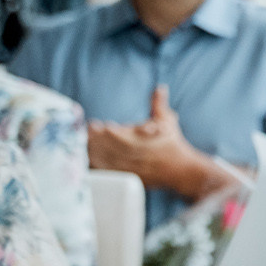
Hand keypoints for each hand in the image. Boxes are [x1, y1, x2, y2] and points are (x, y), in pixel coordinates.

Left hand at [87, 86, 236, 199]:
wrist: (181, 170)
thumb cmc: (172, 143)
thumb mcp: (168, 122)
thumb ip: (159, 105)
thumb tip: (159, 87)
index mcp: (146, 142)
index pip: (124, 137)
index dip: (108, 132)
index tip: (96, 125)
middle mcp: (138, 156)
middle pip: (113, 149)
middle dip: (96, 140)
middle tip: (84, 131)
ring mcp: (132, 168)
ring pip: (109, 161)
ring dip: (94, 151)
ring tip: (83, 141)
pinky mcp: (128, 177)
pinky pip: (110, 172)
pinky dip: (98, 166)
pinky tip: (87, 158)